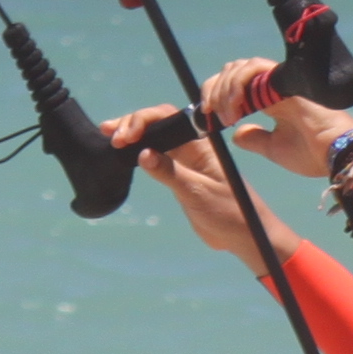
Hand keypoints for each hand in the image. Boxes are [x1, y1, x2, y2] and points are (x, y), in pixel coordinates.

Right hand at [109, 105, 263, 257]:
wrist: (244, 235)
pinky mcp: (178, 176)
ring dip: (131, 136)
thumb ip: (171, 173)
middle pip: (158, 124)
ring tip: (108, 138)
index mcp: (202, 144)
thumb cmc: (230, 212)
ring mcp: (184, 161)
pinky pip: (155, 157)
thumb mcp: (198, 193)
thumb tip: (143, 154)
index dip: (143, 120)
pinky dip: (137, 153)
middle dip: (132, 124)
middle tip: (109, 135)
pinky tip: (121, 154)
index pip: (168, 118)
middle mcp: (192, 147)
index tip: (125, 135)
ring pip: (154, 139)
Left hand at [198, 57, 352, 176]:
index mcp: (271, 101)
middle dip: (214, 90)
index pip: (235, 85)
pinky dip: (238, 83)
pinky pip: (255, 68)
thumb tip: (236, 134)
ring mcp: (280, 82)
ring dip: (224, 88)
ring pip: (240, 67)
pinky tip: (235, 106)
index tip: (207, 118)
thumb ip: (255, 139)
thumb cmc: (313, 155)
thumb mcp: (274, 148)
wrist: (337, 156)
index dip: (216, 96)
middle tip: (211, 114)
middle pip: (232, 71)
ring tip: (225, 113)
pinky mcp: (286, 81)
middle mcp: (273, 88)